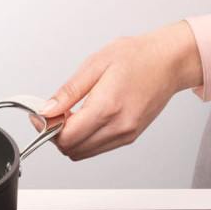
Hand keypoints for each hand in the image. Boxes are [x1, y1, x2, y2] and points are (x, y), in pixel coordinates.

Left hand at [37, 21, 203, 160]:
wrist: (169, 61)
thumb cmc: (137, 57)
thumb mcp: (94, 65)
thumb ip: (68, 92)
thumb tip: (47, 110)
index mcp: (107, 107)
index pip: (66, 137)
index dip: (47, 128)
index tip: (42, 115)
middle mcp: (118, 126)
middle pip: (72, 149)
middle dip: (56, 134)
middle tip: (54, 114)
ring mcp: (125, 134)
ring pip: (83, 153)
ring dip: (70, 139)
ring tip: (70, 115)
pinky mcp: (129, 136)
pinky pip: (97, 148)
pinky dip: (84, 139)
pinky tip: (85, 119)